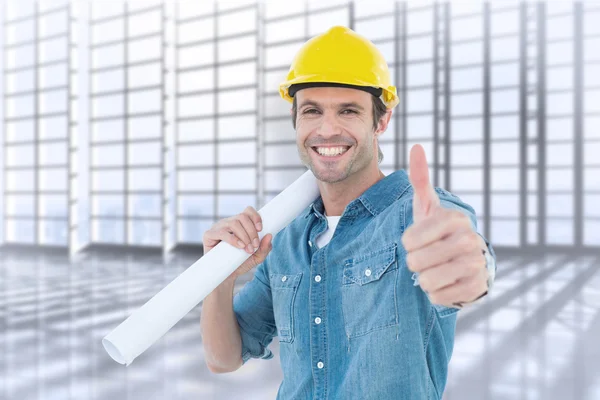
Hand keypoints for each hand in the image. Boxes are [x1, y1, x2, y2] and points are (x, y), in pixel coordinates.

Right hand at [203, 206, 272, 279]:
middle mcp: (228, 223)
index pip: (247, 211)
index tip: (261, 229)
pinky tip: (240, 246)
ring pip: (233, 223)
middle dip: (252, 231)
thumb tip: (270, 235)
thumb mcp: (257, 257)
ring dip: (244, 235)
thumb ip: (265, 248)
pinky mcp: (209, 235)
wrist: (226, 276)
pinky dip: (233, 239)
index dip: (255, 217)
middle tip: (255, 245)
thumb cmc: (240, 263)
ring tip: (248, 249)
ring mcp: (218, 228)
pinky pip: (221, 232)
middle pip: (242, 217)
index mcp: (239, 224)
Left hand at [401, 144, 487, 307]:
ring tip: (436, 269)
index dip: (408, 243)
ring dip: (425, 280)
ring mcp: (476, 265)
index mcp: (455, 219)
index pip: (409, 240)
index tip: (417, 240)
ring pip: (427, 282)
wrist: (466, 261)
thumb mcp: (428, 206)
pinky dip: (437, 294)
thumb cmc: (438, 232)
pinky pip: (439, 298)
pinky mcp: (478, 288)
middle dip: (415, 263)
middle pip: (416, 262)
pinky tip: (447, 283)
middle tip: (427, 257)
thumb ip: (420, 179)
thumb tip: (416, 146)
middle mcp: (470, 240)